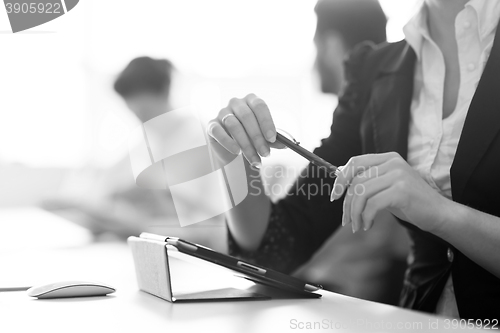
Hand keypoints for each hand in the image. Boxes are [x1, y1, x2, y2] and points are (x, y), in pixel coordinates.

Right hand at [207, 94, 284, 166]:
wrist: (231, 147)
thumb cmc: (249, 136)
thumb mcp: (263, 137)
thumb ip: (272, 139)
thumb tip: (284, 143)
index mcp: (251, 101)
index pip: (259, 106)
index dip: (266, 122)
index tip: (272, 138)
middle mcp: (236, 103)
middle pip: (247, 116)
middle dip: (258, 138)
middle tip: (265, 153)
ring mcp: (222, 113)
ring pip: (234, 125)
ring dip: (246, 145)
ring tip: (254, 158)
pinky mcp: (212, 125)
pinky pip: (219, 131)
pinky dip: (229, 142)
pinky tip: (237, 152)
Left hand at [330, 152, 451, 233]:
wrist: (439, 214)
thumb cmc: (410, 202)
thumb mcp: (386, 187)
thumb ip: (368, 180)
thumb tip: (340, 176)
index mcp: (388, 158)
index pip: (355, 162)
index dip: (341, 179)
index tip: (334, 196)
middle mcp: (393, 162)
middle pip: (356, 181)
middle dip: (347, 203)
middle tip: (346, 220)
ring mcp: (398, 175)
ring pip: (361, 193)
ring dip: (355, 213)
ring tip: (357, 226)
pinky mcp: (402, 190)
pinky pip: (372, 204)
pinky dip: (366, 217)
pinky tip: (368, 225)